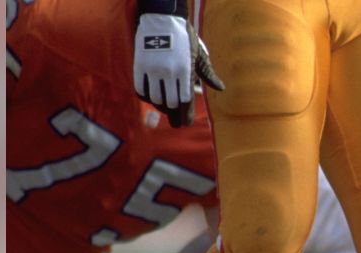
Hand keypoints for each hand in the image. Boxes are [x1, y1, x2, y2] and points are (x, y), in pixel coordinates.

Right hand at [133, 3, 224, 127]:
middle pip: (171, 104)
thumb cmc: (185, 38)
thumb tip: (221, 88)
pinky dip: (146, 97)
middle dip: (174, 116)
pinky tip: (152, 99)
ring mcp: (153, 70)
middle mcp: (169, 72)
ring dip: (161, 107)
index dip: (186, 116)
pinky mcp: (140, 66)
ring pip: (155, 99)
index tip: (186, 124)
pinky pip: (141, 90)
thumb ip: (208, 74)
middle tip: (176, 123)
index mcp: (185, 71)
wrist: (162, 20)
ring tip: (166, 109)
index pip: (186, 101)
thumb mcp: (199, 55)